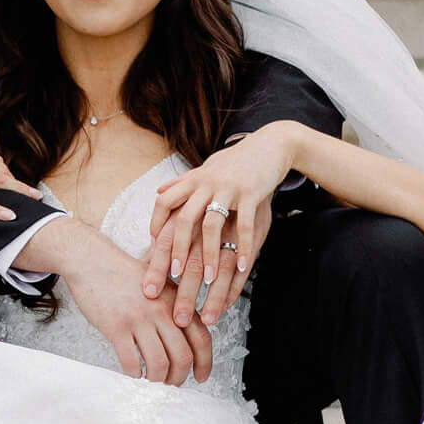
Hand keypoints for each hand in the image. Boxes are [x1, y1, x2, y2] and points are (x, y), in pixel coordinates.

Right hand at [36, 218, 212, 385]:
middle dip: (179, 377)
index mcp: (175, 301)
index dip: (205, 363)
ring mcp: (139, 319)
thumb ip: (175, 304)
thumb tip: (188, 331)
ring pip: (159, 363)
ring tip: (151, 379)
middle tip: (172, 382)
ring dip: (157, 379)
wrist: (92, 261)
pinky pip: (131, 361)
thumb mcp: (158, 283)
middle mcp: (161, 311)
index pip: (201, 339)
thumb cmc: (122, 274)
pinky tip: (132, 371)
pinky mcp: (116, 326)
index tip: (201, 376)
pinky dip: (134, 373)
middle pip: (183, 356)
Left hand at [142, 123, 300, 327]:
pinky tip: (244, 267)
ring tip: (209, 279)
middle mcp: (206, 184)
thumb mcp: (206, 168)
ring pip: (211, 225)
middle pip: (183, 219)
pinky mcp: (251, 193)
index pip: (164, 201)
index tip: (154, 246)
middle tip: (174, 275)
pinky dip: (243, 247)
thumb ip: (183, 182)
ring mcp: (228, 189)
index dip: (156, 223)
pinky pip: (244, 225)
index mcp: (193, 180)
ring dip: (209, 254)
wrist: (270, 144)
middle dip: (177, 249)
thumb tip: (158, 191)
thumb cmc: (235, 161)